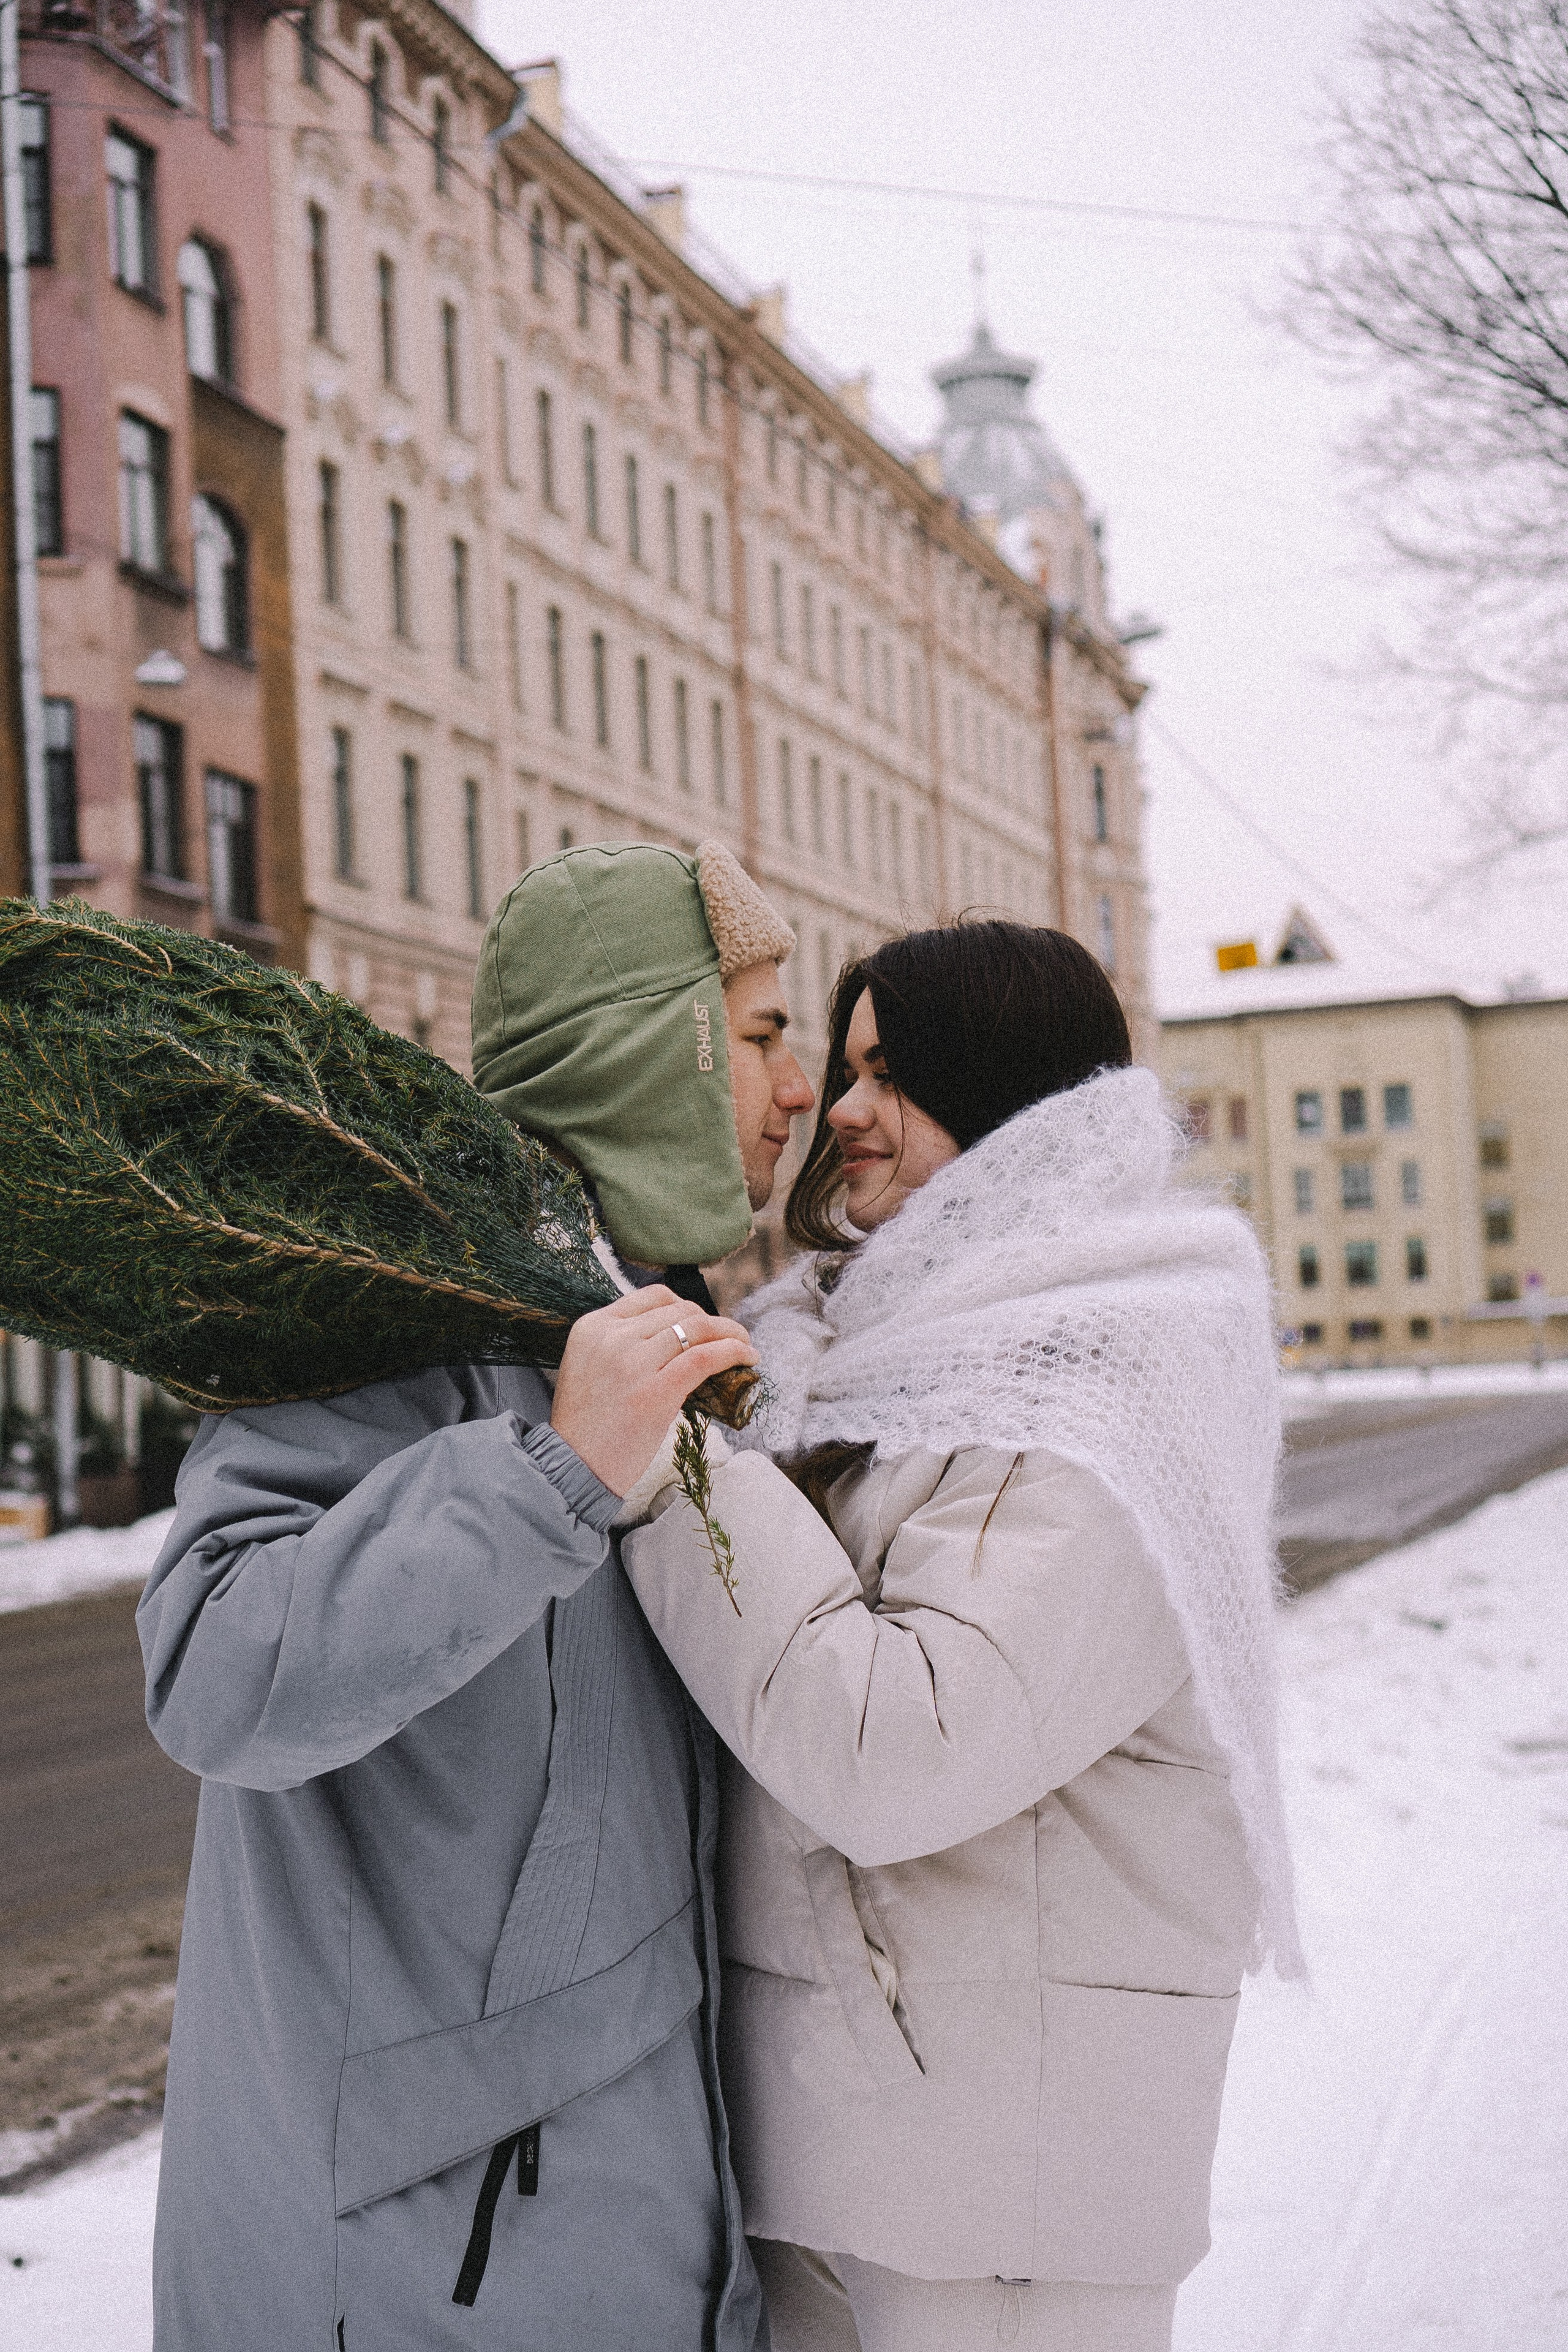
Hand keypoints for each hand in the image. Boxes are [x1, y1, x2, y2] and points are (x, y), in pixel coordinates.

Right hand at [551, 1287, 757, 1496]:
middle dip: (712, 1321)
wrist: (572, 1467)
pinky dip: (734, 1352)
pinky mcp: (656, 1392)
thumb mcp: (589, 1366)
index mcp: (593, 1326)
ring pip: (698, 1328)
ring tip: (745, 1345)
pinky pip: (706, 1357)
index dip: (687, 1307)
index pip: (654, 1296)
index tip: (703, 1324)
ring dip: (731, 1333)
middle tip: (731, 1337)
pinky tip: (748, 1357)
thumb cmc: (586, 1425)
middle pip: (681, 1310)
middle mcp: (612, 1336)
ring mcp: (633, 1362)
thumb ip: (621, 1344)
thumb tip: (676, 1336)